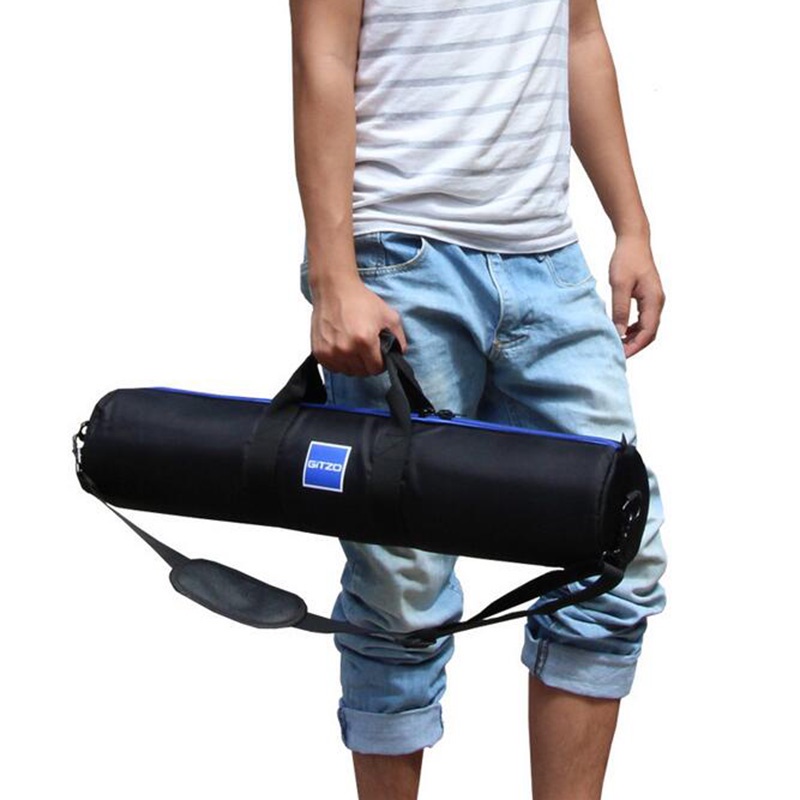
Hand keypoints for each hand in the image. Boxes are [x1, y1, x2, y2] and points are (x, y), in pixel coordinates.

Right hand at [310, 273, 406, 375]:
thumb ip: (399, 339)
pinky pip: (333, 368)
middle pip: (362, 372)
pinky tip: (342, 348)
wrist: (333, 289)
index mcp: (364, 341)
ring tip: (354, 347)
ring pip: (347, 371)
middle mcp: (346, 349)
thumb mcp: (389, 315)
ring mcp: (330, 352)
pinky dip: (339, 362)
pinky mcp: (319, 352)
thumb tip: (399, 354)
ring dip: (353, 364)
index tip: (379, 356)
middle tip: (367, 349)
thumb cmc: (360, 300)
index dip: (380, 363)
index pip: (376, 369)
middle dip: (367, 363)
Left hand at [608, 234, 664, 357]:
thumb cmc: (626, 259)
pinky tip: (622, 330)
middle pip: (650, 333)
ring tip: (618, 345)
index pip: (647, 332)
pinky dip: (634, 329)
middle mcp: (658, 302)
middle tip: (618, 354)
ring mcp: (655, 300)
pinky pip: (644, 319)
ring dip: (634, 338)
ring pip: (648, 327)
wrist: (633, 241)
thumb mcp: (619, 285)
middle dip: (635, 346)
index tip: (620, 355)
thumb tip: (619, 332)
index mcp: (653, 301)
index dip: (635, 346)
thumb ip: (620, 309)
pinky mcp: (649, 297)